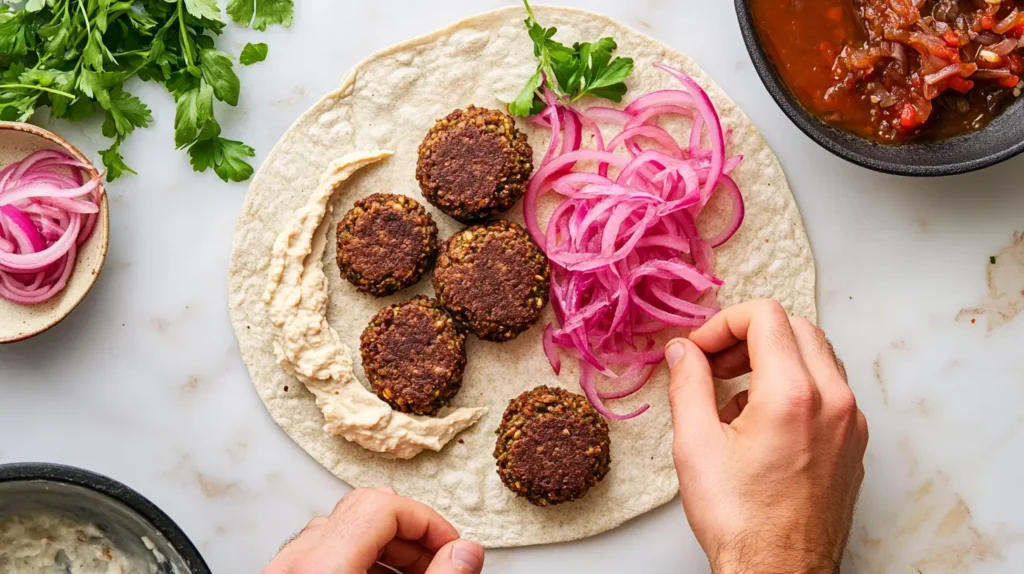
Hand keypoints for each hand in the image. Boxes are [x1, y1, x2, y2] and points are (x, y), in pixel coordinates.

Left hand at [264, 487, 484, 573]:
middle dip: (412, 536)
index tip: (454, 547)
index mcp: (321, 566)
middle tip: (444, 566)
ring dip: (388, 550)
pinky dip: (359, 564)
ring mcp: (282, 573)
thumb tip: (467, 552)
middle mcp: (294, 562)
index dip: (428, 520)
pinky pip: (322, 558)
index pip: (383, 506)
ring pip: (341, 535)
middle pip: (361, 513)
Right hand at [666, 300, 867, 573]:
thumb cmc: (740, 520)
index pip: (766, 315)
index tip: (699, 351)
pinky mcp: (855, 444)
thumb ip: (687, 383)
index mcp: (793, 393)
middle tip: (714, 366)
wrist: (779, 573)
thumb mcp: (695, 445)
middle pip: (796, 327)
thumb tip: (682, 351)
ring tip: (733, 395)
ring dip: (773, 358)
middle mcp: (834, 400)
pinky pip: (829, 390)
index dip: (723, 323)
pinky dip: (794, 386)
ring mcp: (851, 423)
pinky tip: (760, 422)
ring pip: (817, 356)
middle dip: (749, 336)